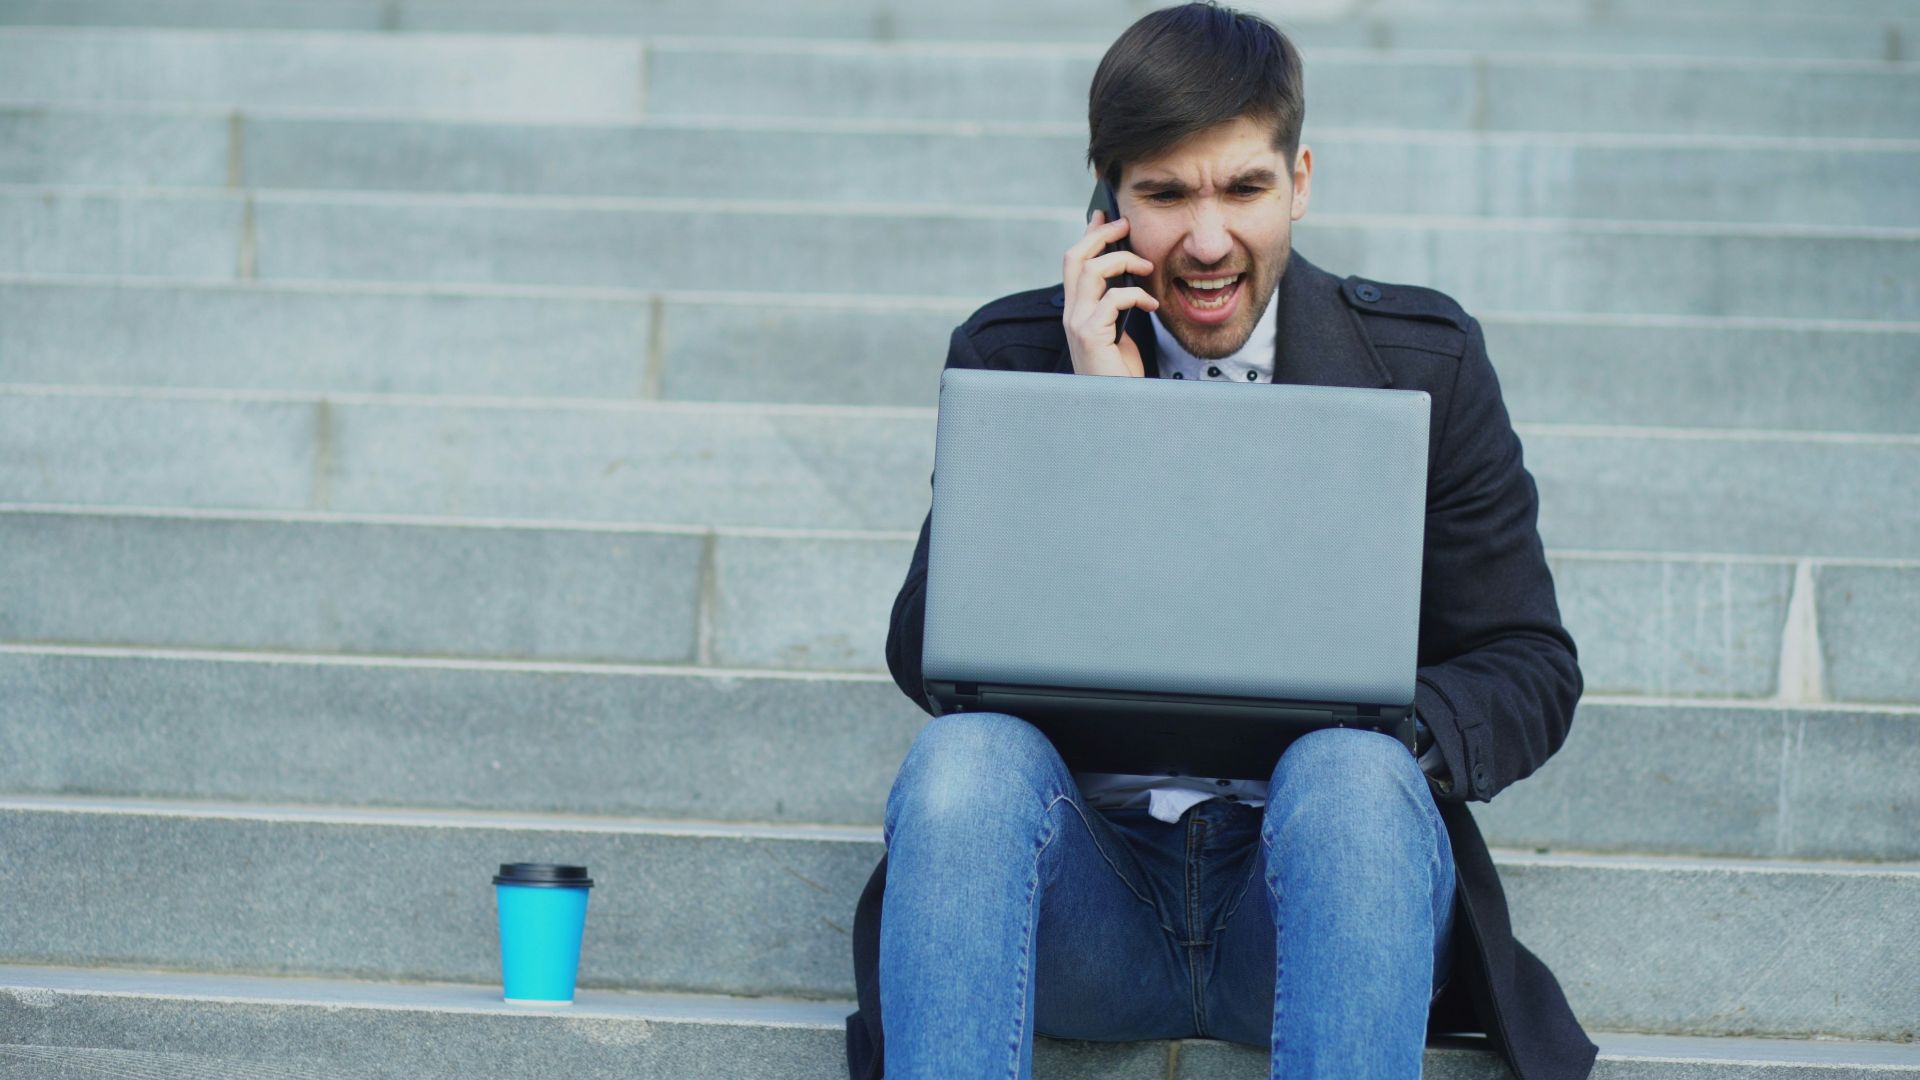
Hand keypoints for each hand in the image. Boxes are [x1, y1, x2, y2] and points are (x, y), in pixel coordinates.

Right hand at [1062, 210, 1157, 376]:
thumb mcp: (1118, 331)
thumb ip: (1116, 307)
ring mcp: (1077, 324)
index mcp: (1077, 310)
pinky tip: (1152, 303)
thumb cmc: (1120, 373)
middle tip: (1125, 224)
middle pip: (1075, 258)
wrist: (1118, 405)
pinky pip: (1112, 298)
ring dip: (1122, 260)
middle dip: (1100, 235)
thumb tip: (1129, 281)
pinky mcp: (1090, 335)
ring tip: (1147, 267)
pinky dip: (1136, 294)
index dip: (1088, 236)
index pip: (1075, 263)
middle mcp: (1071, 314)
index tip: (1103, 216)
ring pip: (1090, 271)